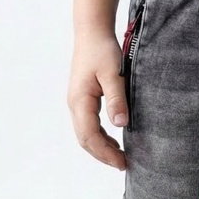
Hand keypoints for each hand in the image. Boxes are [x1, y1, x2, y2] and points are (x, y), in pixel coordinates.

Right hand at [67, 27, 128, 170]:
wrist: (92, 32)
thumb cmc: (103, 50)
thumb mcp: (113, 74)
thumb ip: (117, 99)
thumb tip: (121, 125)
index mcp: (80, 101)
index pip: (90, 136)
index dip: (105, 153)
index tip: (122, 162)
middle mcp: (75, 104)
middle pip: (85, 140)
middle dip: (103, 155)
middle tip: (123, 165)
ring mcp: (77, 103)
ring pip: (85, 134)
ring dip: (101, 148)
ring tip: (120, 158)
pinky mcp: (82, 100)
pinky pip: (88, 126)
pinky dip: (100, 138)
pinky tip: (114, 142)